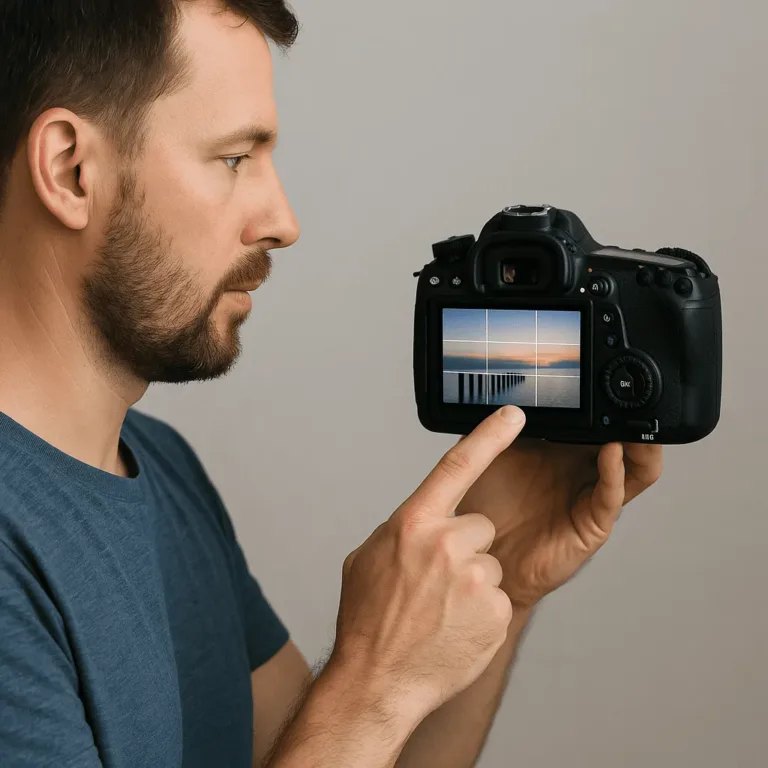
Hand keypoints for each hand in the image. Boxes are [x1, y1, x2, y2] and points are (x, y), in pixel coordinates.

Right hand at [331, 406, 526, 721]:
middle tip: (435, 583)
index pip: (457, 465)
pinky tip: (454, 628)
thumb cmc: (368, 620)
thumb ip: (401, 530)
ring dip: (472, 584)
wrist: (377, 681)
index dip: (489, 435)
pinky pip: (498, 598)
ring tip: (441, 611)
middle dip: (464, 548)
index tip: (514, 414)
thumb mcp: (369, 559)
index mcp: (414, 523)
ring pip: (489, 564)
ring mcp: (476, 578)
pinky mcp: (497, 610)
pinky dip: (481, 613)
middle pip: (479, 526)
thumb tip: (419, 520)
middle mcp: (448, 542)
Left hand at [456, 408, 662, 607]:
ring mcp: (589, 496)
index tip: (603, 376)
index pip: (593, 420)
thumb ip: (494, 426)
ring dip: (638, 443)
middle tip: (629, 390)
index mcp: (560, 450)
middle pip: (622, 439)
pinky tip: (611, 454)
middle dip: (629, 416)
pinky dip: (616, 472)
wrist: (482, 558)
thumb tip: (494, 389)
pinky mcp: (592, 524)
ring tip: (632, 420)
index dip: (602, 400)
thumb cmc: (486, 510)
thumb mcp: (485, 456)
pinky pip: (611, 496)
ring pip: (634, 467)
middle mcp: (580, 471)